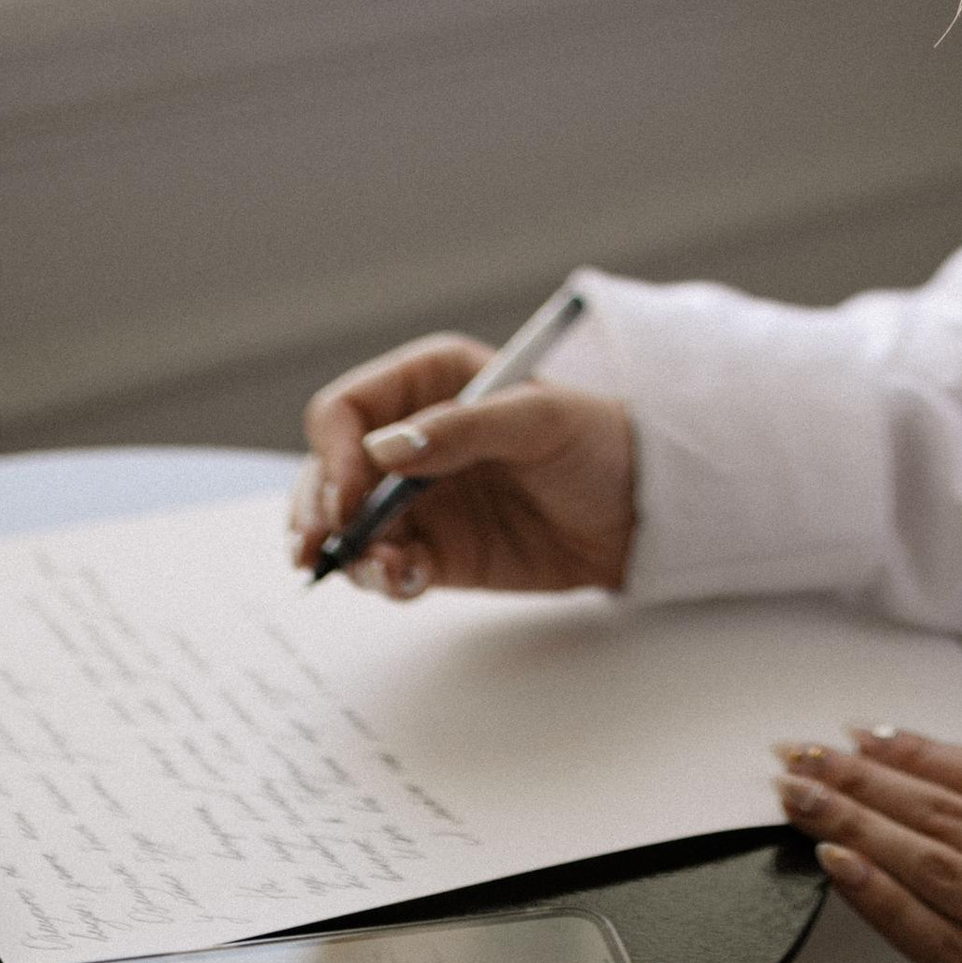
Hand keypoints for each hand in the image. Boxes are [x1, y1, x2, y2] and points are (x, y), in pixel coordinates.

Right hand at [290, 329, 636, 598]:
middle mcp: (411, 439)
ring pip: (348, 526)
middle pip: (329, 472)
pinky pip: (387, 566)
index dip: (334, 452)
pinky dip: (382, 578)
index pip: (347, 411)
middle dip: (318, 510)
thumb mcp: (540, 419)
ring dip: (347, 552)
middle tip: (322, 547)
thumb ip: (462, 429)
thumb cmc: (598, 440)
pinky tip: (404, 580)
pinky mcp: (437, 551)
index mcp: (428, 382)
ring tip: (378, 570)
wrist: (643, 509)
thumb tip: (384, 450)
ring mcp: (420, 499)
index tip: (347, 496)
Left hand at [777, 730, 961, 962]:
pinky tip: (840, 867)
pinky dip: (884, 901)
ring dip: (855, 825)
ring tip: (800, 797)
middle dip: (863, 777)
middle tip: (802, 753)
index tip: (864, 737)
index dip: (919, 751)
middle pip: (947, 811)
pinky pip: (943, 944)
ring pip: (934, 865)